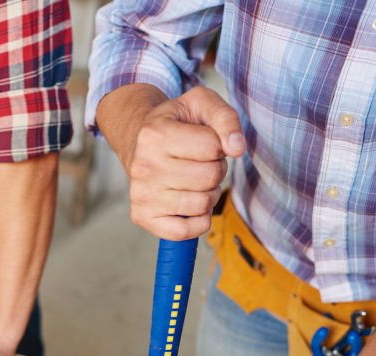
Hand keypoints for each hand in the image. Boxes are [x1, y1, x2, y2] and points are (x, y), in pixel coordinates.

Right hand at [126, 86, 244, 239]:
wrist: (139, 141)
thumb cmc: (176, 124)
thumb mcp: (201, 104)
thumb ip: (225, 118)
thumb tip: (237, 148)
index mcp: (155, 134)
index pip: (213, 147)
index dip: (219, 145)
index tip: (205, 143)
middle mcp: (144, 166)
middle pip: (209, 177)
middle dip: (215, 170)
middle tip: (200, 163)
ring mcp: (141, 194)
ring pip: (201, 204)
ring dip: (208, 194)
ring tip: (194, 181)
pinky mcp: (142, 217)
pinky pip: (185, 232)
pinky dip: (197, 220)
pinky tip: (189, 204)